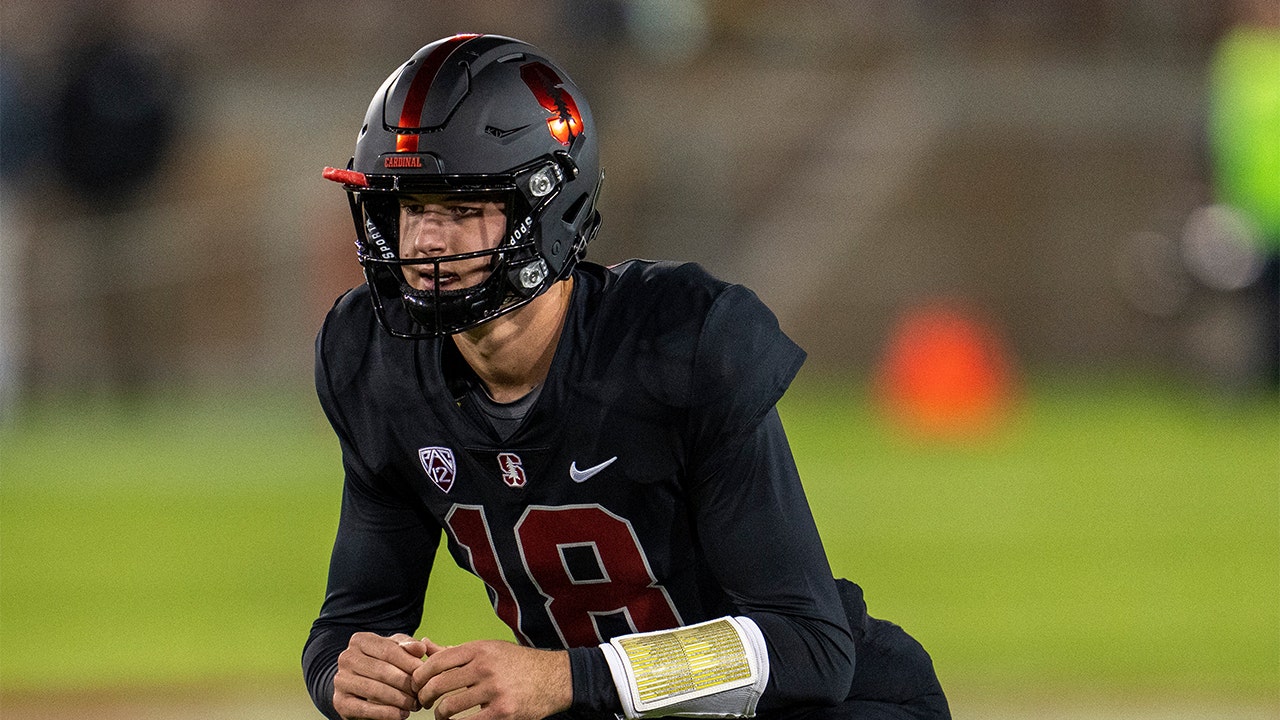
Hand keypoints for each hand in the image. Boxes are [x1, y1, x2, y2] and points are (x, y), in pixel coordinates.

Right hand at [333, 632, 426, 719]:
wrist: (360, 685)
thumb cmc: (384, 663)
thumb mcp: (396, 650)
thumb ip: (409, 646)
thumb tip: (421, 648)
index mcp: (360, 640)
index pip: (389, 650)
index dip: (409, 663)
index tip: (424, 674)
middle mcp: (346, 658)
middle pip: (382, 671)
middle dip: (405, 683)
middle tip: (421, 693)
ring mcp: (340, 680)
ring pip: (374, 690)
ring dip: (398, 699)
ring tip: (414, 704)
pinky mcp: (340, 702)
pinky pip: (365, 709)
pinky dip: (386, 713)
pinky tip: (401, 714)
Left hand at [413, 638, 571, 719]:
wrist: (553, 678)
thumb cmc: (516, 663)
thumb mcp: (487, 650)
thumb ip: (454, 651)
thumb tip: (425, 645)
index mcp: (479, 649)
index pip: (437, 661)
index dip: (420, 675)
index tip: (417, 684)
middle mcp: (485, 667)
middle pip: (439, 684)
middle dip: (425, 696)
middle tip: (424, 702)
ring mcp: (495, 690)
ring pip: (449, 707)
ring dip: (439, 715)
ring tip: (441, 716)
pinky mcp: (503, 712)